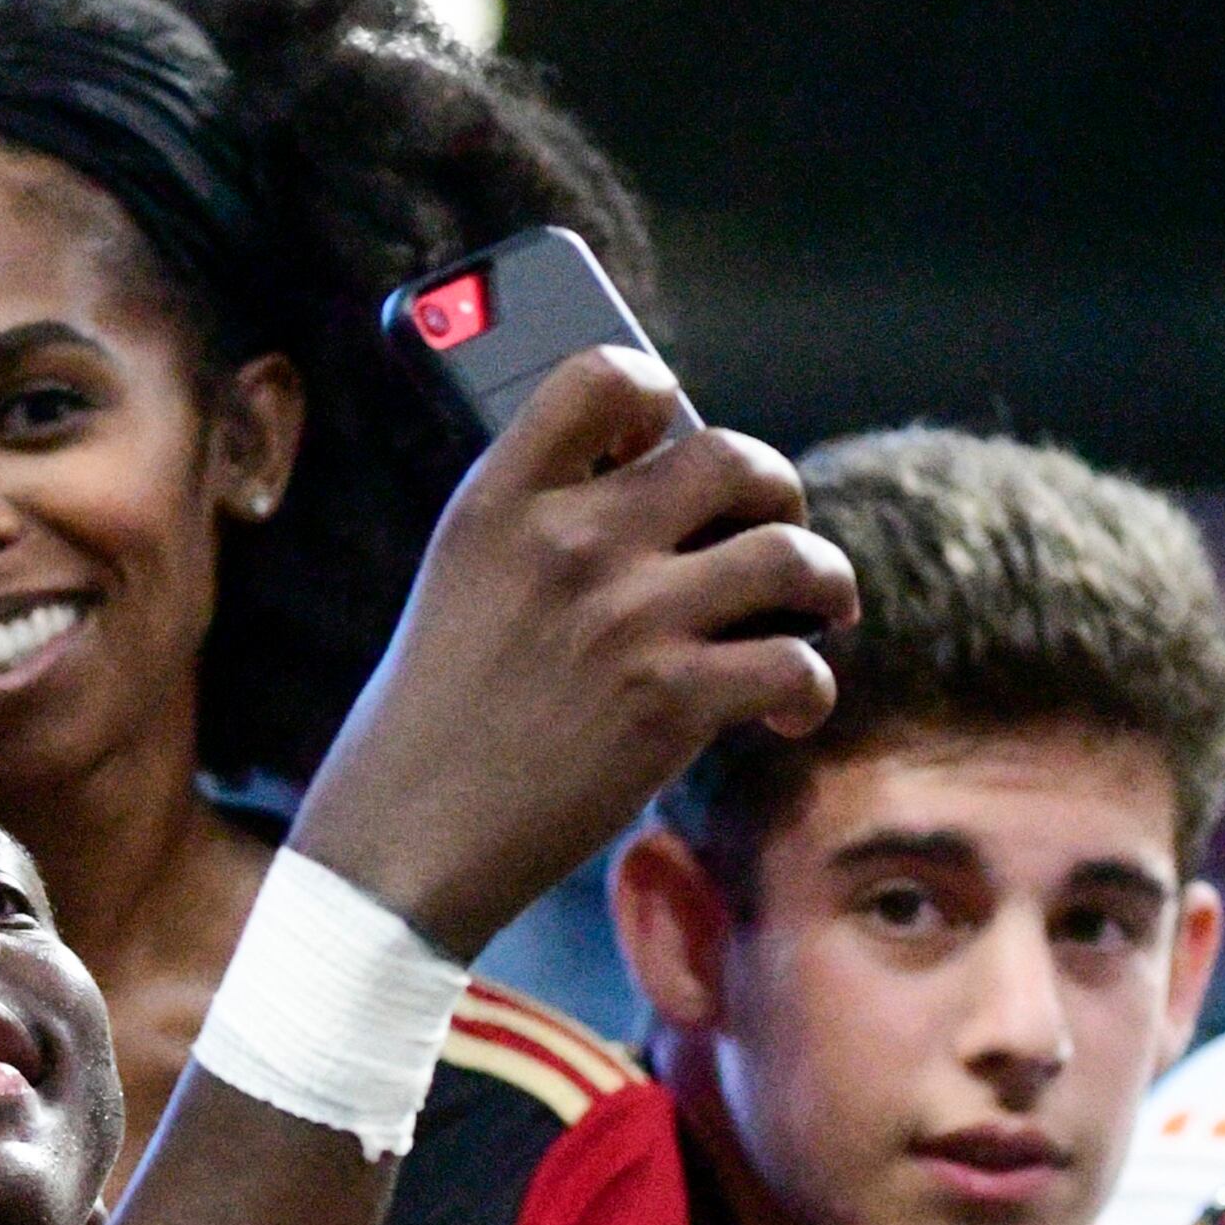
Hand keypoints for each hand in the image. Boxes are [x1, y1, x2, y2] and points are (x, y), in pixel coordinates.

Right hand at [292, 350, 854, 958]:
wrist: (401, 847)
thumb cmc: (425, 728)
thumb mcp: (454, 589)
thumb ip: (534, 531)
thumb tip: (648, 499)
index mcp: (497, 503)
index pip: (602, 378)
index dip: (657, 396)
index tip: (666, 436)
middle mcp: (569, 544)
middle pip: (731, 456)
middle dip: (773, 492)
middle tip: (769, 532)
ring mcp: (627, 620)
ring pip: (791, 554)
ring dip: (823, 582)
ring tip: (816, 612)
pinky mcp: (672, 703)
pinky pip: (797, 663)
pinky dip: (811, 688)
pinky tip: (789, 709)